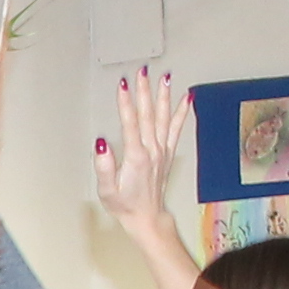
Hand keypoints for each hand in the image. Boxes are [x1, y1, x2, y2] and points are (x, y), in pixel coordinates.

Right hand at [94, 64, 185, 233]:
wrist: (146, 216)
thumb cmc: (125, 205)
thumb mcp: (107, 190)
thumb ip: (104, 166)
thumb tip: (101, 144)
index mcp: (136, 157)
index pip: (130, 123)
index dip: (126, 102)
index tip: (123, 84)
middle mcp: (152, 150)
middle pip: (148, 115)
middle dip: (144, 91)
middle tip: (142, 72)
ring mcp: (162, 150)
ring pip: (164, 117)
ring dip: (164, 96)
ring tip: (165, 78)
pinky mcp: (168, 153)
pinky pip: (177, 128)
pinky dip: (182, 112)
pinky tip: (186, 99)